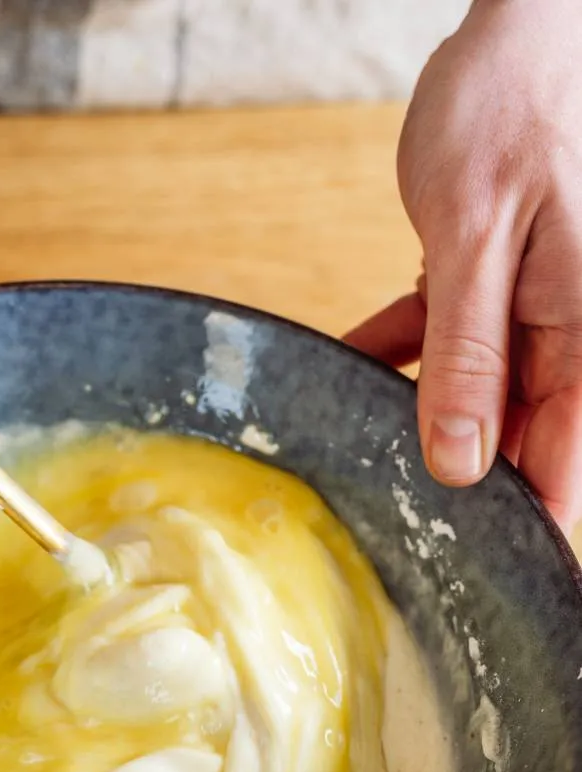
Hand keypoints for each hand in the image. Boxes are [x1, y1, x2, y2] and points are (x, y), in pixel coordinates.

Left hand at [347, 0, 581, 532]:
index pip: (562, 470)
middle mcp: (572, 332)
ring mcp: (539, 311)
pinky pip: (453, 344)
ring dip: (421, 418)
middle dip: (459, 482)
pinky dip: (405, 356)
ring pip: (481, 400)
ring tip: (358, 445)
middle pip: (519, 445)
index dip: (521, 529)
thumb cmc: (513, 107)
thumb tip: (458, 462)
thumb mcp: (475, 241)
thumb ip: (467, 357)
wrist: (522, 24)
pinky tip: (349, 367)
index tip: (477, 578)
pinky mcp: (501, 287)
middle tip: (389, 521)